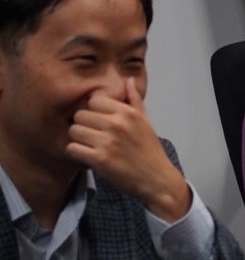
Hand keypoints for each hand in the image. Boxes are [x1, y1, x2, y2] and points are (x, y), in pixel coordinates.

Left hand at [67, 77, 190, 221]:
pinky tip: (87, 156)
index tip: (98, 121)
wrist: (156, 178)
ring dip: (78, 139)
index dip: (93, 111)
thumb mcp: (146, 121)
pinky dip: (76, 153)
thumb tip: (129, 80)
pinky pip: (72, 148)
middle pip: (80, 115)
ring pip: (74, 131)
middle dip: (83, 125)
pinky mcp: (99, 159)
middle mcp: (117, 124)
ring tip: (89, 146)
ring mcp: (108, 142)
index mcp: (128, 113)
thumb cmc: (150, 150)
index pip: (94, 100)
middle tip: (92, 135)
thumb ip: (134, 100)